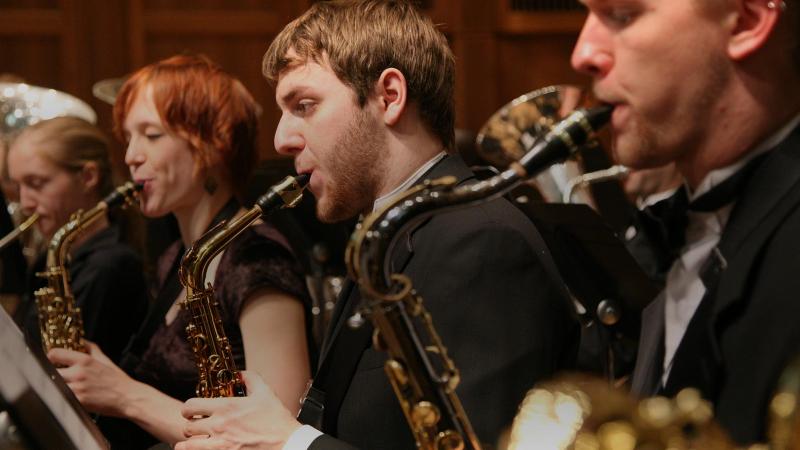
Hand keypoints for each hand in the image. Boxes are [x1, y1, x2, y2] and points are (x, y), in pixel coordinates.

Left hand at [48, 341, 134, 416]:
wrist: (127, 397)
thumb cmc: (117, 380)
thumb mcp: (105, 359)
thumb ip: (91, 348)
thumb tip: (81, 341)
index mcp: (85, 360)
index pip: (55, 354)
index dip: (51, 356)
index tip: (52, 359)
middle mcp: (78, 373)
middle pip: (50, 370)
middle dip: (52, 372)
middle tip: (57, 374)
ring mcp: (77, 388)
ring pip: (54, 384)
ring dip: (56, 385)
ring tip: (63, 386)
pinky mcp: (77, 401)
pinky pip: (61, 397)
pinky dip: (62, 396)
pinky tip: (69, 395)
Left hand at [176, 371, 301, 449]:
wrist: (285, 442)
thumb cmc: (275, 419)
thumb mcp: (265, 392)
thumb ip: (250, 378)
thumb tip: (239, 374)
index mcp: (226, 407)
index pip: (191, 406)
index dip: (188, 408)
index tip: (192, 410)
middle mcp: (219, 426)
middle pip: (188, 427)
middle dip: (190, 425)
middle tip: (197, 425)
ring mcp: (220, 444)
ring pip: (189, 445)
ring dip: (190, 442)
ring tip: (197, 439)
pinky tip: (200, 449)